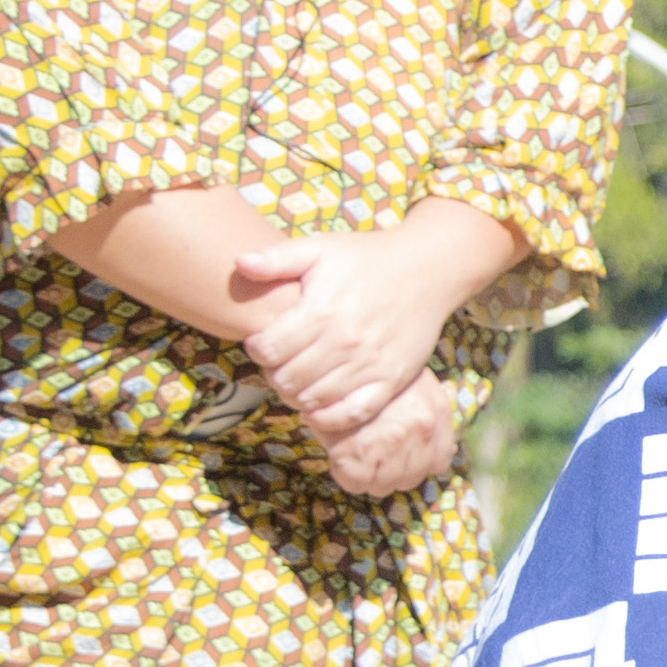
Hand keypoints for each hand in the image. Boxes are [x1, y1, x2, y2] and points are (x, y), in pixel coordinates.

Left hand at [231, 201, 520, 451]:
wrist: (427, 269)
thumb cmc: (367, 258)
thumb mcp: (320, 248)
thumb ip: (277, 257)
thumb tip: (239, 264)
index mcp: (322, 310)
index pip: (269, 349)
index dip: (256, 348)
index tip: (262, 341)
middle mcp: (345, 341)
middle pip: (287, 379)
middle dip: (274, 373)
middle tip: (278, 362)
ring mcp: (371, 364)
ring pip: (315, 399)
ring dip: (296, 395)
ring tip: (297, 378)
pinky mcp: (392, 379)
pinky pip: (354, 413)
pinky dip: (330, 417)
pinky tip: (320, 406)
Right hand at [318, 375, 464, 498]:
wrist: (340, 359)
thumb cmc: (375, 372)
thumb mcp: (414, 384)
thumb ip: (429, 417)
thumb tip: (442, 456)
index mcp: (438, 413)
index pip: (437, 463)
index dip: (415, 463)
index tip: (399, 457)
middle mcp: (422, 430)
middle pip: (409, 479)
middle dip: (390, 472)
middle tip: (372, 456)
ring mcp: (392, 443)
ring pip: (383, 485)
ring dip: (368, 476)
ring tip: (356, 455)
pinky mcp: (357, 454)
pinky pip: (355, 484)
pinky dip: (347, 476)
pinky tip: (341, 457)